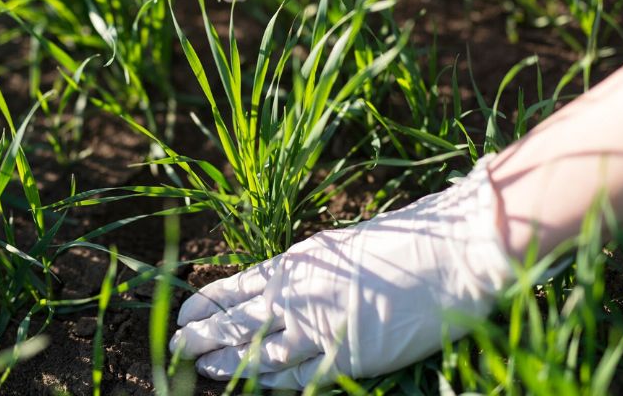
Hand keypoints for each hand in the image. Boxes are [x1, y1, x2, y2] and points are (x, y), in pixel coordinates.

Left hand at [170, 156, 512, 388]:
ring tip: (201, 369)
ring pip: (259, 352)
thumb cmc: (402, 241)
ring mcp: (321, 328)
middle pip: (236, 322)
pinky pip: (299, 377)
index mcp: (298, 263)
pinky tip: (253, 387)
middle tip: (174, 347)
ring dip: (226, 362)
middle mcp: (300, 295)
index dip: (207, 302)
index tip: (184, 311)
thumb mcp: (341, 247)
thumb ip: (308, 268)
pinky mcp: (347, 357)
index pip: (237, 286)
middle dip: (202, 336)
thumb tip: (279, 282)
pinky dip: (273, 383)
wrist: (448, 254)